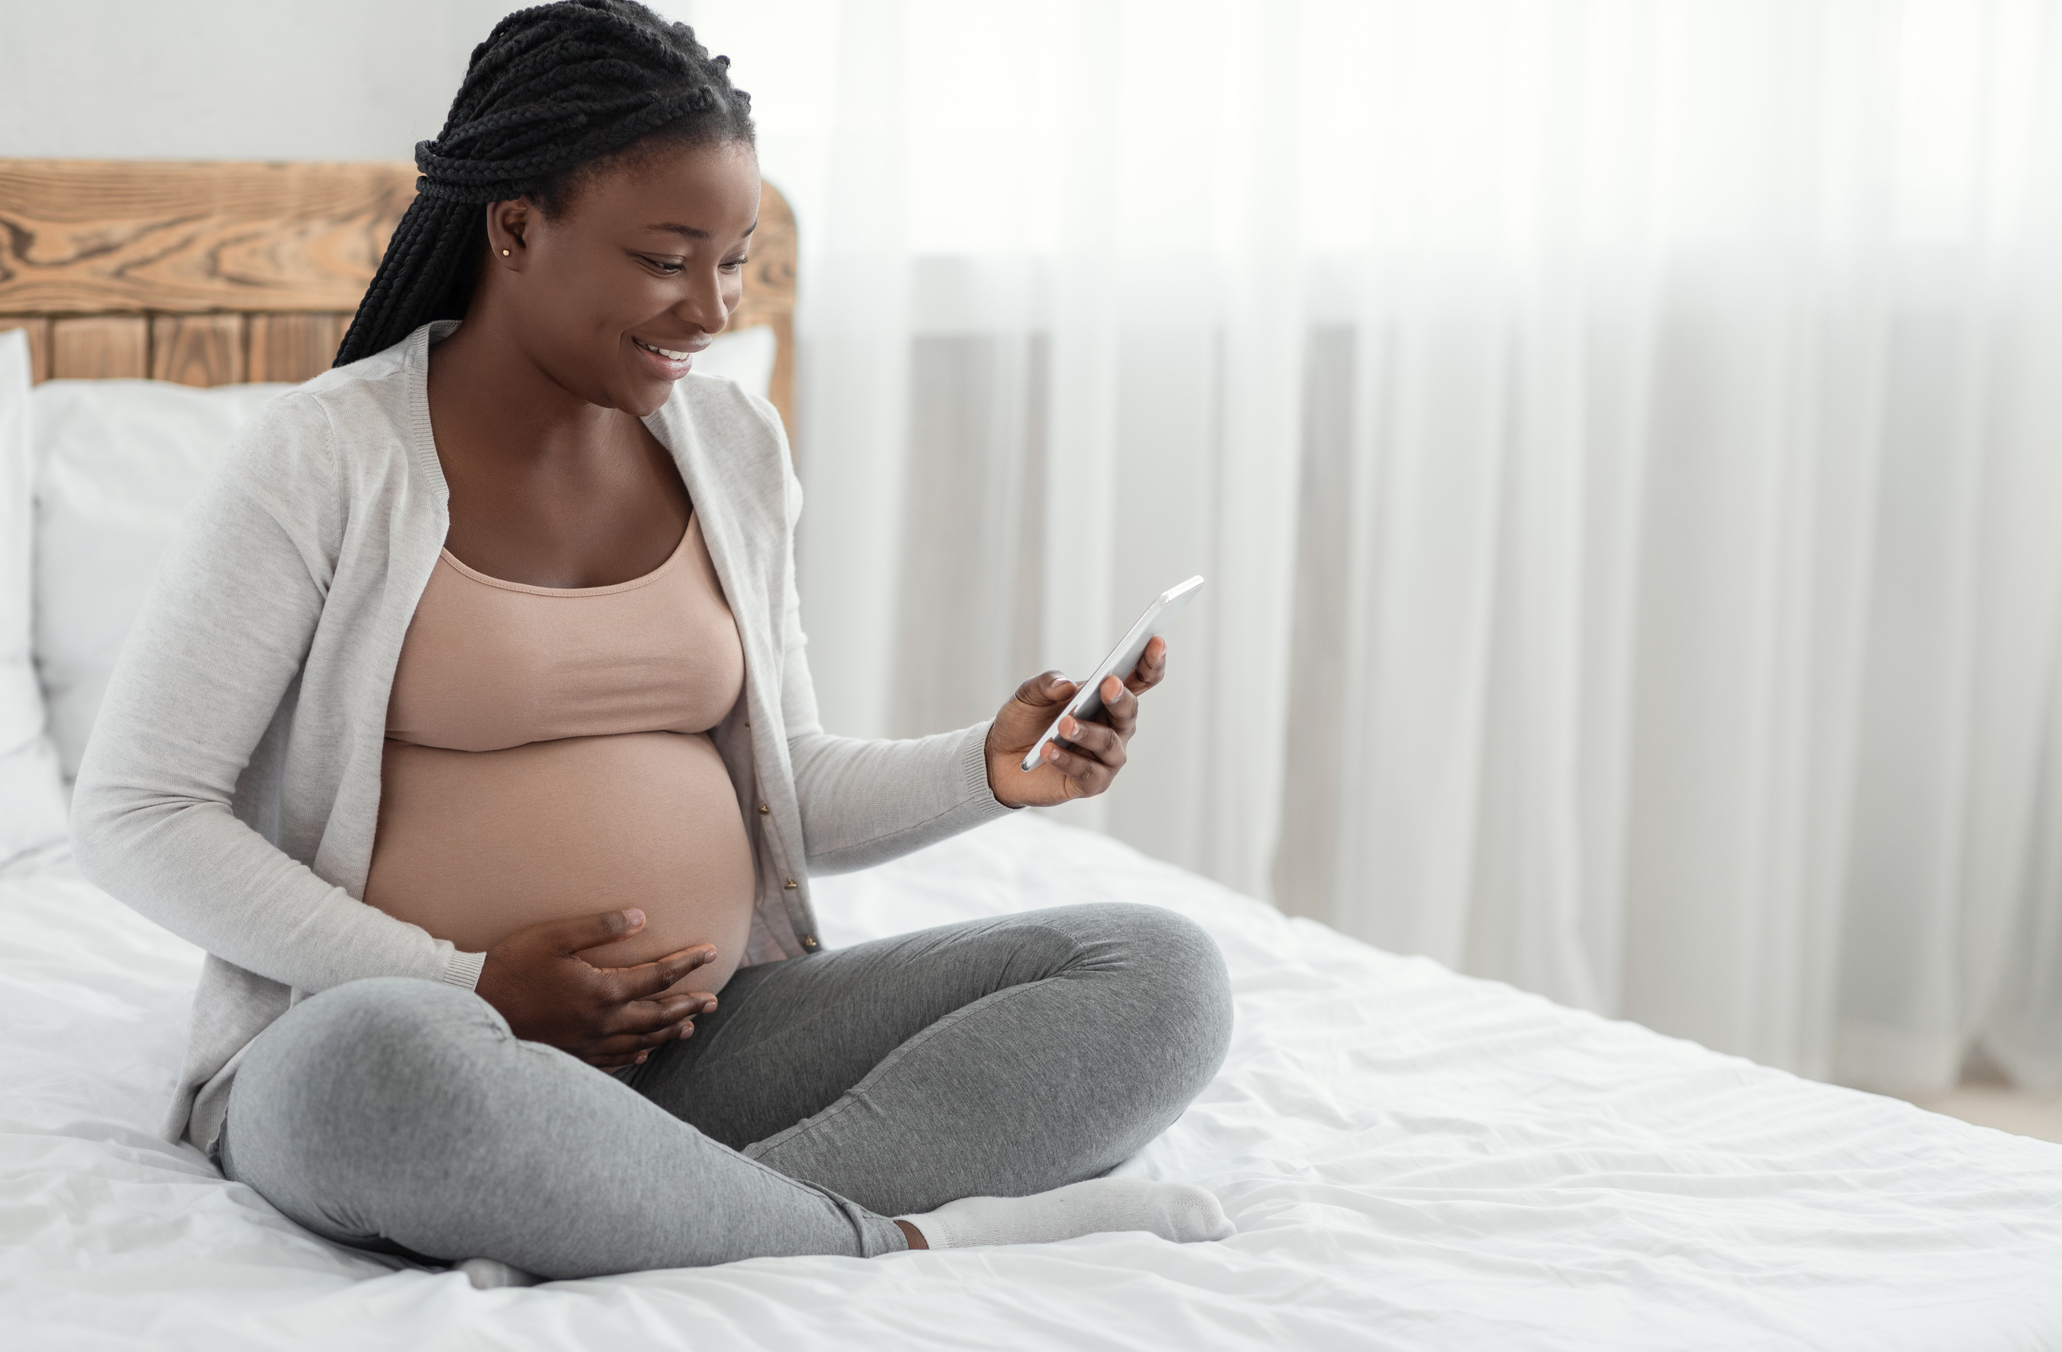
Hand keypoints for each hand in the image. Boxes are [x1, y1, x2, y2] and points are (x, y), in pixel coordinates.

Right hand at [475, 908, 718, 1068]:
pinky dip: (636, 1055)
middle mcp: (602, 1022)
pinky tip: (645, 1053)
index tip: (712, 952)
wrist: (473, 1006)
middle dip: (689, 1006)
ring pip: (641, 1041)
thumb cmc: (512, 965)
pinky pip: (614, 1060)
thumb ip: (601, 927)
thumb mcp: (555, 936)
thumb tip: (641, 917)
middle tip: (713, 1002)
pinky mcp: (572, 1056)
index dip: (689, 964)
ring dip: (669, 1033)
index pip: (659, 976)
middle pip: (658, 1015)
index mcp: (603, 990)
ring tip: (690, 1027)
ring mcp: (588, 1044)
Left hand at [984, 636, 1167, 807]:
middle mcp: (1114, 728)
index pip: (1139, 680)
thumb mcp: (1028, 695)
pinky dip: (1068, 760)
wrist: (999, 759)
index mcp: (1107, 699)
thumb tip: (1066, 685)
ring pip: (1108, 744)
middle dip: (1120, 697)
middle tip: (1108, 684)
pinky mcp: (1091, 784)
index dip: (1151, 661)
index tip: (1156, 641)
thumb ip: (1046, 684)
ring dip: (1087, 732)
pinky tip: (1049, 750)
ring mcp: (1106, 758)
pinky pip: (1087, 772)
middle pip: (1128, 711)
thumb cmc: (1025, 722)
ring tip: (1064, 724)